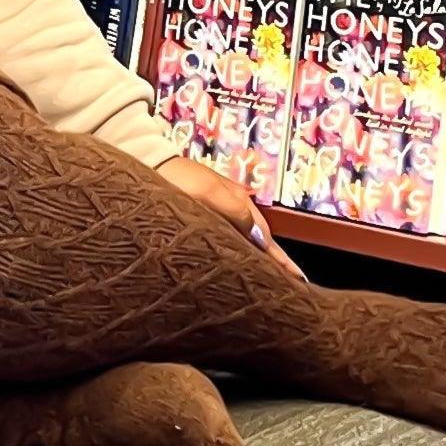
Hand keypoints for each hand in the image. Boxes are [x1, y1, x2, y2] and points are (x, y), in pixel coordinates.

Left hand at [159, 157, 306, 282]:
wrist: (148, 161)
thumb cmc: (177, 177)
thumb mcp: (209, 192)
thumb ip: (236, 212)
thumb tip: (260, 237)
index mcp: (238, 200)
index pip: (264, 236)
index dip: (280, 258)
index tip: (297, 280)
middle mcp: (231, 205)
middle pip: (258, 237)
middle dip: (273, 258)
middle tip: (290, 284)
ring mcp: (217, 208)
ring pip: (243, 236)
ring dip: (257, 254)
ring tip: (269, 277)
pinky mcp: (201, 212)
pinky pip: (227, 234)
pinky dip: (239, 247)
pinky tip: (237, 258)